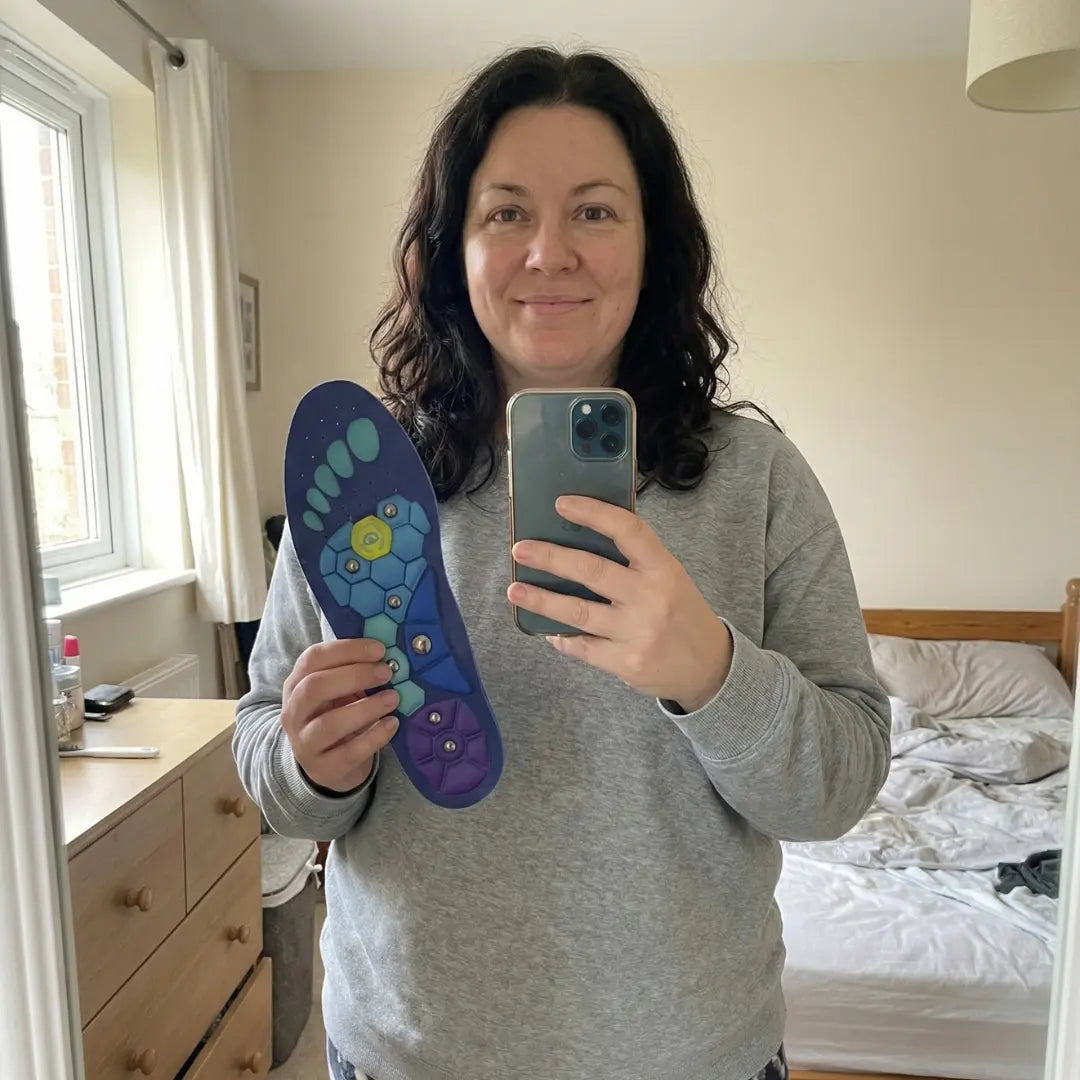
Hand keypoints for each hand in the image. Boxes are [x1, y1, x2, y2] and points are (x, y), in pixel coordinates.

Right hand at [281, 638, 399, 792]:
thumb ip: (354, 671)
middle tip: (386, 672)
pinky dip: (374, 737)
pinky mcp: (324, 769)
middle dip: (354, 675)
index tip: (379, 649)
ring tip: (393, 698)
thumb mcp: (337, 691)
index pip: (312, 658)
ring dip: (366, 708)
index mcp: (296, 684)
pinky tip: (392, 724)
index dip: (346, 649)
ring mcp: (305, 744)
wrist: (328, 765)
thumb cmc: (337, 716)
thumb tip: (387, 655)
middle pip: (314, 687)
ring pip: (329, 723)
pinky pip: (350, 752)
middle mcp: (293, 713)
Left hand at [508, 496, 732, 711]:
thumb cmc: (682, 613)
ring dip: (541, 600)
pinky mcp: (626, 663)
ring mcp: (637, 633)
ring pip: (578, 613)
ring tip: (516, 589)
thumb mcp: (670, 577)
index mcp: (663, 568)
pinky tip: (547, 630)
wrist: (710, 667)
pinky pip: (582, 648)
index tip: (562, 504)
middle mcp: (651, 598)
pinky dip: (561, 638)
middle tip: (521, 549)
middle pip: (592, 571)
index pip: (627, 530)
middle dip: (551, 558)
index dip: (593, 513)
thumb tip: (579, 538)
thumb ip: (635, 560)